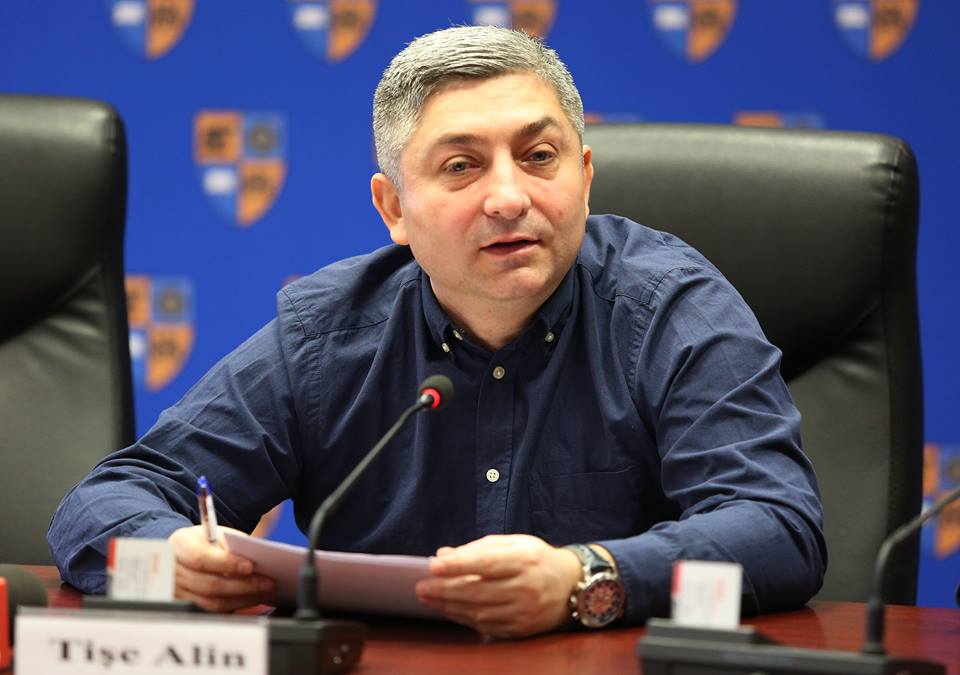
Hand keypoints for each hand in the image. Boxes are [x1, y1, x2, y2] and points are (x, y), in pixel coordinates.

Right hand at [168, 525, 276, 611]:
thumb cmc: (201, 541)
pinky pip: (211, 612)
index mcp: (180, 545)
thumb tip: (258, 560)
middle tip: (269, 583)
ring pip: (211, 603)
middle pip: (209, 585)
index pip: (201, 558)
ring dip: (243, 599)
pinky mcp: (182, 607)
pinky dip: (234, 607)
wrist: (178, 553)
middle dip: (244, 586)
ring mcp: (175, 592)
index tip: (250, 566)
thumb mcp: (213, 534)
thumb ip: (231, 544)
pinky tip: (251, 601)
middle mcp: (173, 570)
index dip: (227, 564)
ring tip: (265, 593)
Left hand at [415, 534, 581, 637]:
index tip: (433, 565)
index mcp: (524, 560)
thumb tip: (444, 555)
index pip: (486, 563)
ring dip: (449, 606)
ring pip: (479, 612)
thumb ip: (478, 548)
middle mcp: (526, 587)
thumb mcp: (513, 543)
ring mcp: (525, 612)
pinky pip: (486, 627)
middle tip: (421, 587)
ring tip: (429, 598)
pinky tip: (449, 610)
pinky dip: (464, 618)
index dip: (458, 565)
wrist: (571, 586)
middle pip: (478, 592)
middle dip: (445, 590)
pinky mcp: (522, 629)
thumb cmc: (536, 559)